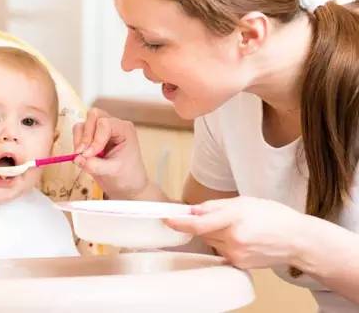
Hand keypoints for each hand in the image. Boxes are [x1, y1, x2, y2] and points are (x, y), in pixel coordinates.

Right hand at [72, 108, 148, 198]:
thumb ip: (94, 165)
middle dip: (86, 135)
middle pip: (93, 116)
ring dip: (79, 139)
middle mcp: (113, 125)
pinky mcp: (92, 137)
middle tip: (83, 153)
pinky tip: (82, 155)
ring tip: (83, 155)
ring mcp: (102, 130)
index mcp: (124, 129)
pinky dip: (77, 142)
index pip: (105, 124)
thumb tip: (77, 159)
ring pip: (84, 123)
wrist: (127, 185)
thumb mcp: (112, 171)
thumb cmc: (127, 176)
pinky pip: (79, 132)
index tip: (89, 155)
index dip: (95, 138)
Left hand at [164, 196, 306, 268]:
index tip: (167, 219)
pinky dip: (225, 243)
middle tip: (220, 217)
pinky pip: (221, 251)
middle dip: (204, 224)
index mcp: (235, 218)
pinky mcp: (239, 264)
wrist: (297, 240)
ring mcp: (236, 254)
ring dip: (215, 234)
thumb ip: (215, 206)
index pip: (199, 224)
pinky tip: (242, 238)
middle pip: (203, 232)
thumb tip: (193, 210)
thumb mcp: (244, 202)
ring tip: (238, 227)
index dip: (180, 223)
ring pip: (211, 242)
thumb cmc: (274, 217)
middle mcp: (234, 238)